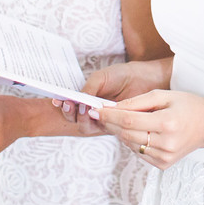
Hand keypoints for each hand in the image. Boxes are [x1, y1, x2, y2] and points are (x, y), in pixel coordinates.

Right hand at [54, 60, 168, 121]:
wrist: (147, 78)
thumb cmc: (124, 75)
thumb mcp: (103, 77)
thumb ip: (89, 86)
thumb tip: (77, 99)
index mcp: (87, 99)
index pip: (70, 107)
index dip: (61, 105)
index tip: (57, 100)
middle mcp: (94, 112)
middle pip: (75, 120)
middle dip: (69, 113)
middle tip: (69, 103)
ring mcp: (104, 120)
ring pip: (86, 127)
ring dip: (80, 118)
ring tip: (83, 106)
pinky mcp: (116, 126)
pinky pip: (102, 128)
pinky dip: (96, 121)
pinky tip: (96, 111)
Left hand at [95, 90, 203, 169]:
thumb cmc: (188, 106)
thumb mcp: (164, 95)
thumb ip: (137, 102)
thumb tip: (112, 108)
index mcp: (167, 123)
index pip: (129, 120)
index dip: (109, 115)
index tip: (96, 110)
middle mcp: (166, 143)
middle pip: (127, 134)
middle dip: (110, 123)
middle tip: (100, 114)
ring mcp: (164, 157)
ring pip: (130, 145)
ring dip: (120, 132)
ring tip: (120, 120)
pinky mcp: (163, 164)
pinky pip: (139, 152)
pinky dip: (132, 141)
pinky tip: (137, 131)